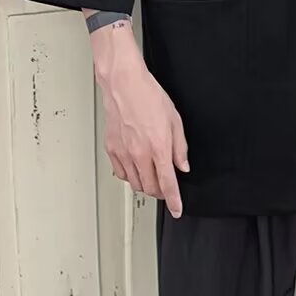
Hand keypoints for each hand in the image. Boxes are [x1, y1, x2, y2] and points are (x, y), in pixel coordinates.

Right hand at [90, 25, 187, 217]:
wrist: (124, 85)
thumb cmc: (149, 97)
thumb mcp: (175, 120)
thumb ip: (180, 147)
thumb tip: (183, 165)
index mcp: (158, 148)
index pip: (168, 183)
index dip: (174, 201)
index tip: (177, 209)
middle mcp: (139, 154)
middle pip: (150, 188)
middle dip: (161, 192)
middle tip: (167, 186)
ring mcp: (123, 153)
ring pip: (135, 183)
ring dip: (146, 185)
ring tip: (152, 176)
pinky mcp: (112, 149)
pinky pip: (121, 173)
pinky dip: (130, 176)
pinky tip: (136, 168)